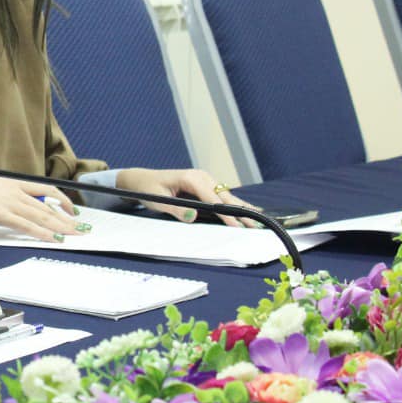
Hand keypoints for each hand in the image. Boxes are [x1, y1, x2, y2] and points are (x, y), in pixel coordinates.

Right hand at [0, 173, 81, 241]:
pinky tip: (54, 239)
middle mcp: (14, 191)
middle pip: (48, 206)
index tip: (73, 210)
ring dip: (61, 227)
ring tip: (76, 235)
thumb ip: (0, 195)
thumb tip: (7, 206)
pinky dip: (42, 233)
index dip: (63, 200)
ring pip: (42, 216)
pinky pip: (26, 225)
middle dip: (68, 219)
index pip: (45, 190)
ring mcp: (7, 202)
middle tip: (83, 229)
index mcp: (11, 182)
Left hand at [115, 168, 258, 227]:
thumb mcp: (156, 200)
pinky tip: (251, 210)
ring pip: (228, 195)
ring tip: (260, 220)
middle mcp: (201, 176)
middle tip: (256, 226)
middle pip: (225, 196)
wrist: (141, 179)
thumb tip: (192, 217)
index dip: (226, 213)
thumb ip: (174, 209)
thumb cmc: (147, 189)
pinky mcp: (206, 185)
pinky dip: (236, 204)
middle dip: (241, 212)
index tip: (237, 226)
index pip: (213, 199)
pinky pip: (223, 195)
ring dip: (243, 208)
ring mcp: (205, 179)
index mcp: (190, 178)